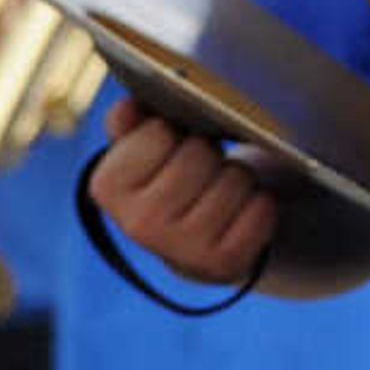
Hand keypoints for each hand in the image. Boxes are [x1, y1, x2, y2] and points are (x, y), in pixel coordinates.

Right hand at [89, 95, 278, 288]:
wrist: (195, 244)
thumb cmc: (170, 181)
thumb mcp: (144, 150)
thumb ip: (132, 122)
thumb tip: (130, 106)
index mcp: (108, 187)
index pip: (159, 132)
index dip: (174, 132)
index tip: (171, 147)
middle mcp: (137, 224)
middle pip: (200, 153)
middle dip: (209, 154)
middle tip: (201, 171)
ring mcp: (180, 249)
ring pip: (235, 178)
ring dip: (237, 179)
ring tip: (218, 192)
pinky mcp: (222, 263)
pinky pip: (261, 209)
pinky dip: (260, 205)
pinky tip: (239, 214)